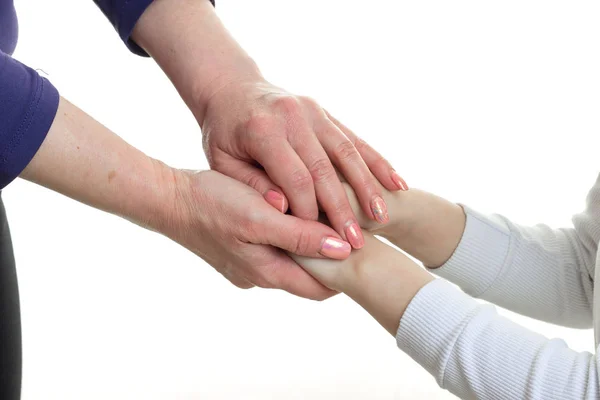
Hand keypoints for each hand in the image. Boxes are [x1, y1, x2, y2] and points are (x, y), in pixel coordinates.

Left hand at [132, 0, 407, 250]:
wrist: (231, 88)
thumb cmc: (223, 133)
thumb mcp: (222, 162)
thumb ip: (252, 185)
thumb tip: (284, 208)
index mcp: (264, 130)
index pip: (295, 178)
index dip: (310, 212)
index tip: (319, 241)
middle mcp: (294, 116)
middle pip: (325, 169)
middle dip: (343, 209)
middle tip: (356, 243)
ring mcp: (313, 111)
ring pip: (348, 152)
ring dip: (368, 187)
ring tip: (382, 218)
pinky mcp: (325, 112)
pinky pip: (355, 139)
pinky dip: (377, 162)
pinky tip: (396, 184)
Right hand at [158, 169, 351, 299]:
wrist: (169, 200)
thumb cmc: (212, 204)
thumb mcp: (260, 218)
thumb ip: (300, 236)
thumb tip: (343, 249)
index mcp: (267, 272)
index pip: (321, 288)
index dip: (345, 272)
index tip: (363, 247)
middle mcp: (259, 276)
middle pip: (307, 277)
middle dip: (329, 258)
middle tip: (349, 230)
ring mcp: (247, 265)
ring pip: (291, 262)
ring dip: (308, 245)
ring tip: (326, 218)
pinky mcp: (239, 252)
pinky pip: (274, 250)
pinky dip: (289, 238)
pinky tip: (294, 214)